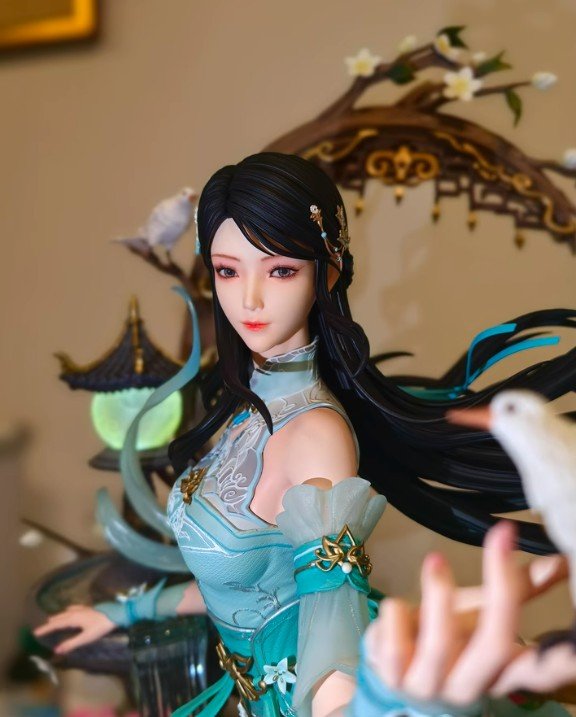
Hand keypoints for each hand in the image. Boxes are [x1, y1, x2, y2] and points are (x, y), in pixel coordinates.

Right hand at [34, 605, 116, 654]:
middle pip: (59, 618)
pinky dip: (67, 611)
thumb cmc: (100, 627)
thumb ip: (71, 644)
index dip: (45, 629)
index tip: (35, 632)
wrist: (115, 615)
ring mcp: (82, 609)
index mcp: (73, 619)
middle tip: (40, 629)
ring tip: (51, 619)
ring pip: (65, 613)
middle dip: (49, 623)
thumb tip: (56, 650)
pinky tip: (68, 610)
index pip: (55, 624)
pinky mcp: (88, 609)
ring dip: (57, 617)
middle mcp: (75, 612)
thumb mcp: (86, 638)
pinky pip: (73, 609)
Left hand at [364, 521, 546, 706]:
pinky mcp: (392, 676)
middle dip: (502, 590)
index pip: (537, 670)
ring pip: (440, 645)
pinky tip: (398, 606)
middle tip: (502, 536)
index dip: (559, 661)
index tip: (575, 645)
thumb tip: (562, 560)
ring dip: (439, 595)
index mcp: (499, 669)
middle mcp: (469, 683)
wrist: (391, 656)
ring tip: (437, 560)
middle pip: (495, 645)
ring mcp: (429, 684)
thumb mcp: (482, 609)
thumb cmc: (446, 633)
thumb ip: (517, 587)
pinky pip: (392, 646)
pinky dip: (397, 614)